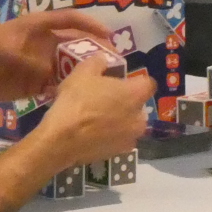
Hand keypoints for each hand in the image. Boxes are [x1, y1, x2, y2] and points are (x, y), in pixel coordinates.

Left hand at [0, 8, 113, 103]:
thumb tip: (62, 79)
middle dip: (93, 52)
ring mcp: (40, 63)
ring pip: (68, 66)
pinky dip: (67, 90)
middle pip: (74, 45)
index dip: (91, 24)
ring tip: (104, 84)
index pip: (70, 20)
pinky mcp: (35, 82)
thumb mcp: (10, 55)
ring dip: (83, 73)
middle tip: (114, 65)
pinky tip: (81, 99)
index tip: (109, 35)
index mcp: (38, 26)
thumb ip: (37, 65)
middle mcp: (44, 43)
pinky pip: (57, 85)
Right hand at [32, 56, 154, 166]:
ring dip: (120, 121)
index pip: (148, 83)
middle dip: (126, 102)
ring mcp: (131, 137)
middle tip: (105, 99)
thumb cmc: (77, 100)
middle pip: (138, 105)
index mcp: (136, 94)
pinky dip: (111, 136)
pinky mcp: (120, 152)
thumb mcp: (83, 72)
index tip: (121, 81)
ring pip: (130, 124)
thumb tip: (103, 58)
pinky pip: (119, 139)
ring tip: (98, 119)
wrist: (63, 138)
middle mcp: (140, 117)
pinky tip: (93, 133)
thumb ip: (97, 62)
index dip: (135, 81)